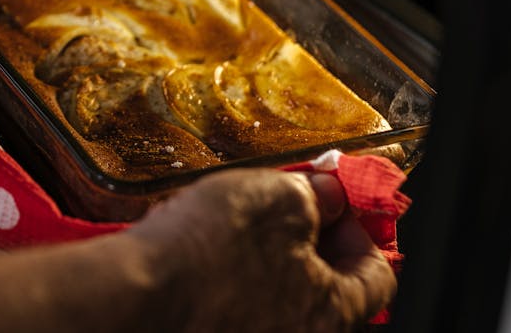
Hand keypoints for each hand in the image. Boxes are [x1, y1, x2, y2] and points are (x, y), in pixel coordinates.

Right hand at [124, 168, 395, 331]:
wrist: (132, 296)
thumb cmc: (206, 253)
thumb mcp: (275, 198)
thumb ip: (316, 195)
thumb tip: (328, 194)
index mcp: (332, 316)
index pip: (378, 274)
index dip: (358, 225)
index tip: (335, 199)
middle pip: (326, 286)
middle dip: (308, 237)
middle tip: (287, 204)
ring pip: (278, 294)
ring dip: (265, 255)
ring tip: (235, 221)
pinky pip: (237, 307)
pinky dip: (230, 275)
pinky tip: (203, 247)